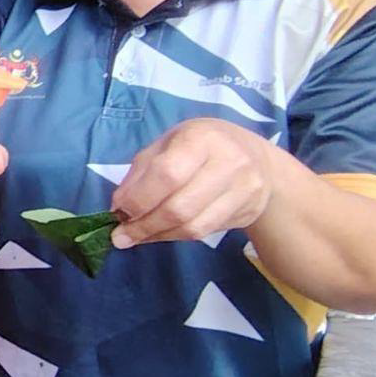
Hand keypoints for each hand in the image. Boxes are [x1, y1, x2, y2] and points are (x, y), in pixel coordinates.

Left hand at [111, 118, 272, 246]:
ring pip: (193, 227)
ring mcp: (244, 189)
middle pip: (180, 207)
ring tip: (135, 238)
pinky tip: (160, 234)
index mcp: (201, 138)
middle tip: (120, 236)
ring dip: (158, 236)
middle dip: (144, 225)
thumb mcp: (168, 143)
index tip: (117, 211)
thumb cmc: (201, 145)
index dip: (139, 199)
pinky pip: (205, 232)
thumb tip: (119, 206)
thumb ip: (142, 172)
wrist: (257, 158)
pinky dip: (175, 237)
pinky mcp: (248, 211)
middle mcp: (228, 162)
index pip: (167, 174)